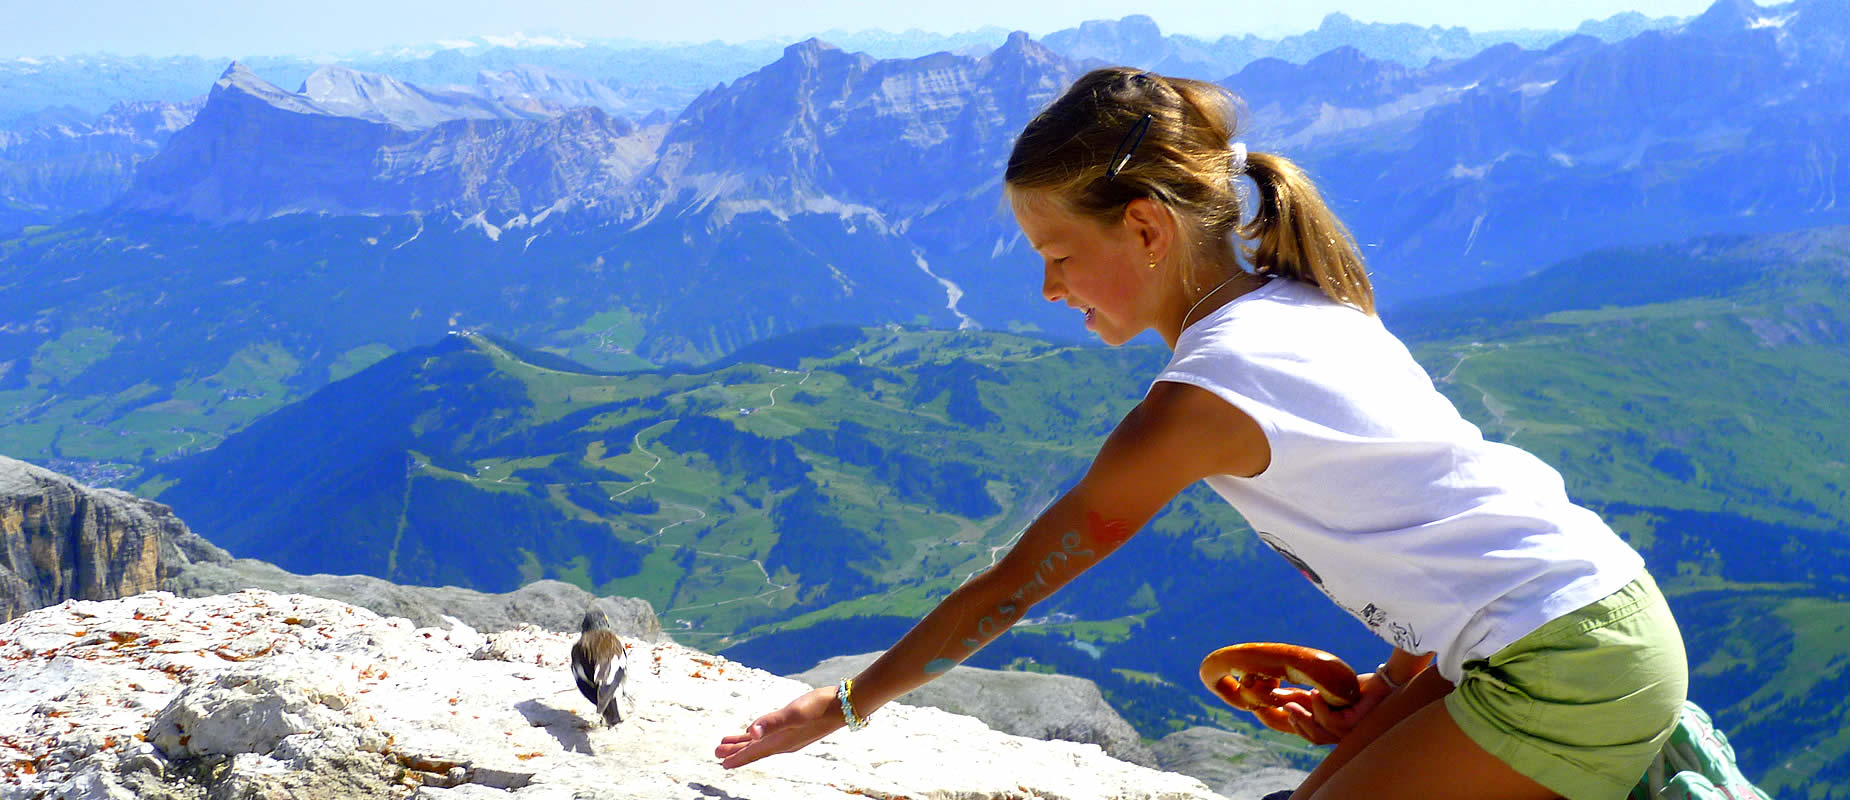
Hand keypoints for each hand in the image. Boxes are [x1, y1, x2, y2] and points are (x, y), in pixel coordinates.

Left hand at [715, 686, 844, 768]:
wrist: (845, 704)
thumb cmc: (820, 707)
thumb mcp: (794, 713)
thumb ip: (771, 722)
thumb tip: (750, 732)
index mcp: (781, 742)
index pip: (754, 752)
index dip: (737, 758)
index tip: (721, 763)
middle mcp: (785, 742)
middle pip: (755, 750)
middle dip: (737, 751)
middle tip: (718, 752)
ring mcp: (791, 735)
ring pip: (762, 742)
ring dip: (745, 743)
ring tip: (729, 743)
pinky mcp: (797, 727)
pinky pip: (772, 735)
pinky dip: (760, 735)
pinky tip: (756, 732)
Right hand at [1279, 670, 1396, 745]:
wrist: (1387, 680)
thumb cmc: (1361, 686)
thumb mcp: (1330, 694)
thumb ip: (1313, 701)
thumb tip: (1285, 699)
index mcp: (1339, 731)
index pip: (1315, 737)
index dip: (1298, 727)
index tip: (1286, 712)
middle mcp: (1346, 737)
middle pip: (1315, 737)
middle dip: (1298, 722)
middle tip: (1286, 706)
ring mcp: (1352, 733)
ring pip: (1320, 731)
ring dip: (1305, 715)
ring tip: (1296, 699)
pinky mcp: (1356, 724)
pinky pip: (1331, 721)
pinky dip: (1319, 707)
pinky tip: (1315, 693)